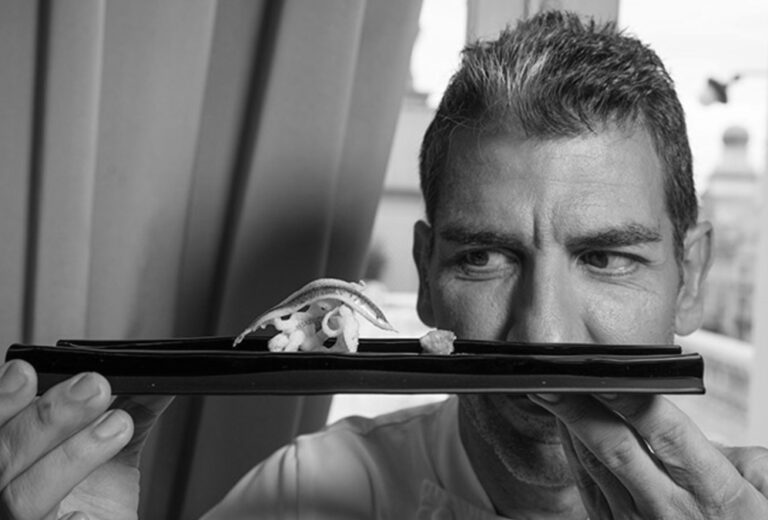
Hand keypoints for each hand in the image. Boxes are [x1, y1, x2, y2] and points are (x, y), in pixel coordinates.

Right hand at [0, 359, 170, 519]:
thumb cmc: (97, 492)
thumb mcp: (113, 442)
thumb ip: (130, 407)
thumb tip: (155, 377)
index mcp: (13, 453)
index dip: (4, 398)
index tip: (28, 371)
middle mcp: (6, 487)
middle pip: (3, 455)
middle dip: (49, 416)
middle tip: (95, 387)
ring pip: (22, 496)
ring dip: (71, 456)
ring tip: (117, 426)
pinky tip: (82, 515)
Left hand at [528, 393, 767, 518]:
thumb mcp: (765, 489)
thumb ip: (743, 458)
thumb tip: (708, 431)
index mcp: (715, 493)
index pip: (666, 433)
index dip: (631, 400)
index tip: (604, 373)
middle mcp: (670, 512)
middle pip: (615, 448)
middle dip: (579, 409)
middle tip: (552, 379)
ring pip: (593, 467)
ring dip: (568, 427)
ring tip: (549, 392)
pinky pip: (588, 488)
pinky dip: (572, 454)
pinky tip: (564, 427)